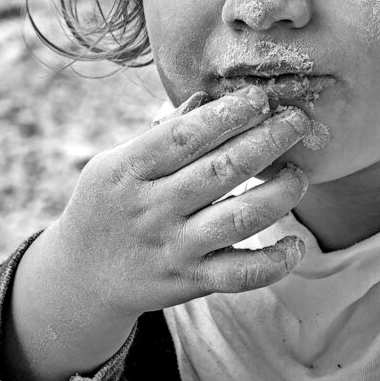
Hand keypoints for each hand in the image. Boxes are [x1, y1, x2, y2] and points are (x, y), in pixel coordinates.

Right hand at [50, 85, 309, 318]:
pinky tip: (294, 244)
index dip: (227, 114)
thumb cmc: (106, 206)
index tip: (260, 98)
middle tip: (297, 121)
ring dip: (280, 193)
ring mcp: (173, 248)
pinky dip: (276, 262)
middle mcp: (152, 209)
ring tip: (298, 174)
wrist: (80, 279)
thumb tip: (207, 98)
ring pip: (240, 219)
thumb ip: (161, 134)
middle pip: (221, 171)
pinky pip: (242, 275)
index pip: (184, 136)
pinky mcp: (191, 282)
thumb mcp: (115, 163)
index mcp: (129, 170)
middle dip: (268, 141)